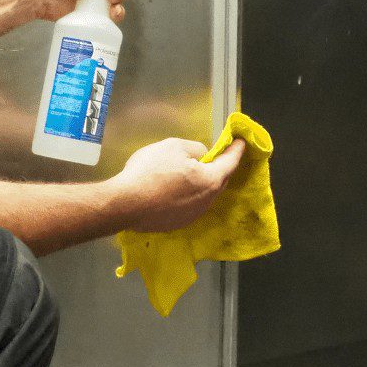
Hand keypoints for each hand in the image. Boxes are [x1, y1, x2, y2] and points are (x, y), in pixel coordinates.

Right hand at [109, 138, 245, 232]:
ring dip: (201, 183)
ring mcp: (192, 215)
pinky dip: (187, 195)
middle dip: (220, 168)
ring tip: (191, 173)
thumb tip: (202, 157)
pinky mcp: (177, 224)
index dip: (236, 150)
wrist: (125, 203)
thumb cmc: (151, 171)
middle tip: (217, 156)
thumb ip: (195, 149)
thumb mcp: (174, 147)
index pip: (230, 163)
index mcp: (210, 180)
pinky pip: (188, 205)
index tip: (241, 142)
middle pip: (218, 181)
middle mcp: (206, 201)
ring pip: (203, 195)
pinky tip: (173, 190)